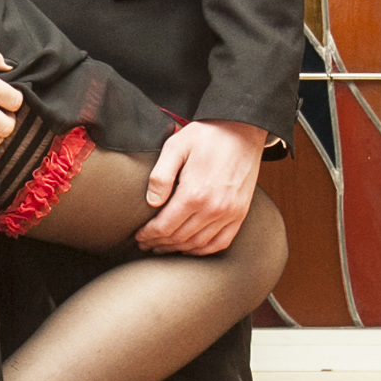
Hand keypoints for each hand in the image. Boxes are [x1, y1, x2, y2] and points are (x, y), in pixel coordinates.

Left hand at [137, 120, 267, 255]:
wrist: (242, 130)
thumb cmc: (207, 136)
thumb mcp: (176, 146)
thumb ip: (160, 176)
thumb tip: (151, 203)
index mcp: (194, 193)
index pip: (165, 226)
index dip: (148, 235)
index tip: (138, 237)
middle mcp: (213, 208)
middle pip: (179, 238)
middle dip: (159, 243)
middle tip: (146, 244)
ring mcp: (229, 213)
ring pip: (198, 244)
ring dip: (178, 249)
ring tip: (163, 248)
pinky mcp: (240, 213)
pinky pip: (220, 242)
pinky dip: (203, 250)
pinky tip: (189, 248)